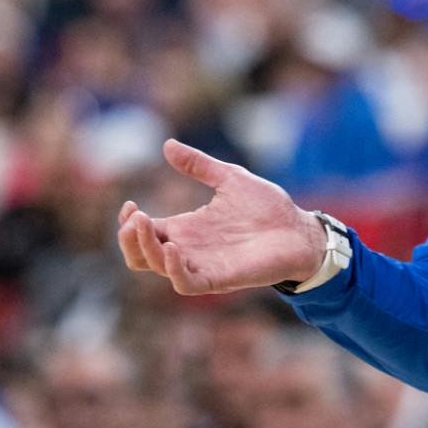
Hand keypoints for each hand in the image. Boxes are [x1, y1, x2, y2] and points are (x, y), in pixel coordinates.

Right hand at [118, 139, 326, 294]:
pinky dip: (172, 269)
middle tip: (134, 216)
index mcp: (186, 228)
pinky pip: (186, 283)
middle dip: (128, 238)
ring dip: (143, 248)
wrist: (300, 230)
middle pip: (140, 255)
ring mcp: (202, 265)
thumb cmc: (268, 207)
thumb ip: (199, 165)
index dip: (128, 223)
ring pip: (156, 268)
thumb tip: (167, 145)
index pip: (143, 233)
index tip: (130, 204)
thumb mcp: (229, 177)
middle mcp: (188, 249)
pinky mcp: (219, 278)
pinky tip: (171, 247)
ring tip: (142, 223)